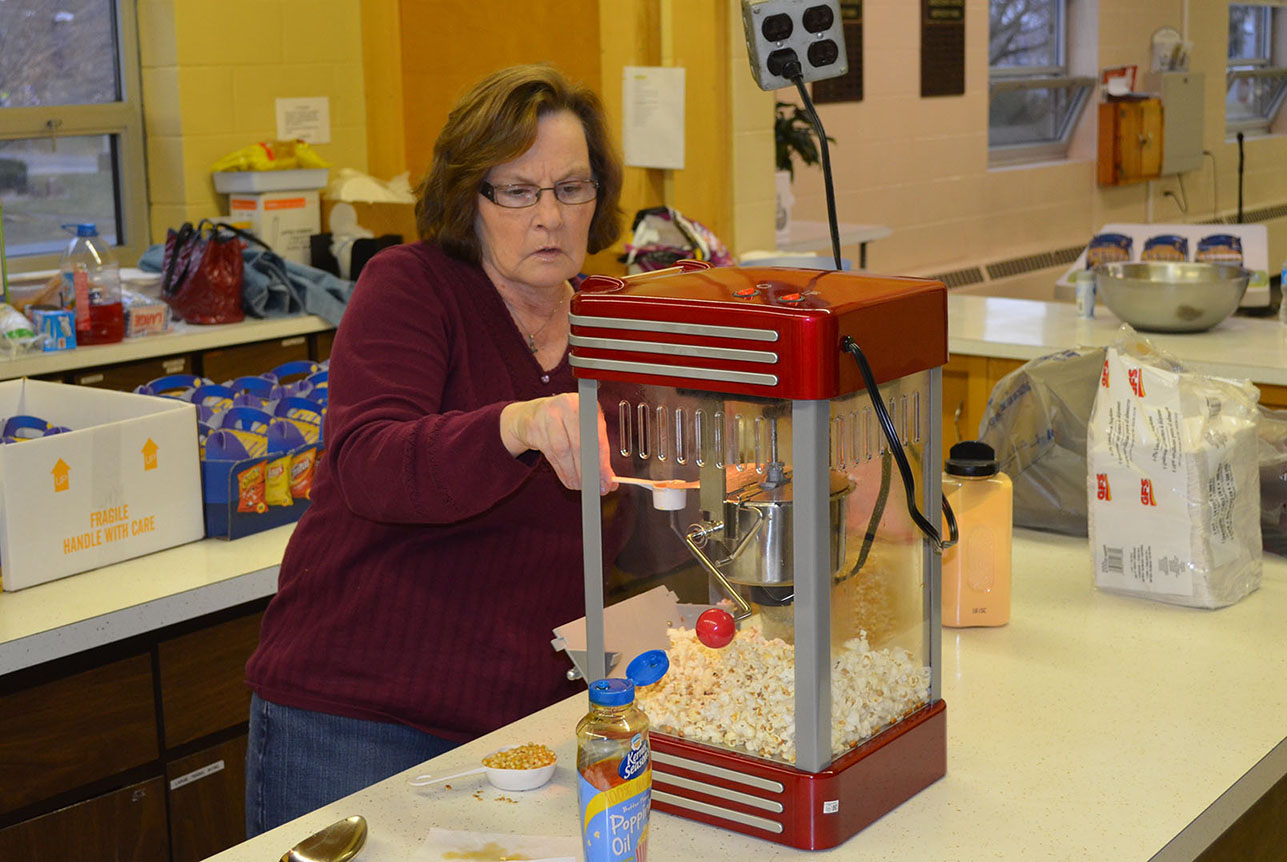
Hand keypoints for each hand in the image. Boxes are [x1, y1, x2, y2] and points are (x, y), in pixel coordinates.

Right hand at [499, 394, 616, 493]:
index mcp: (586, 405)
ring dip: (573, 473)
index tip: (606, 481)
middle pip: (580, 444)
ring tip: (579, 485)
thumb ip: (598, 453)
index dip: (603, 462)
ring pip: (563, 451)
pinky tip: (568, 479)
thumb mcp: (584, 431)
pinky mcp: (534, 427)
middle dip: (588, 471)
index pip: (598, 437)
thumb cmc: (564, 423)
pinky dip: (561, 471)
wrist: (531, 415)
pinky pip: (550, 454)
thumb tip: (609, 480)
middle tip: (593, 486)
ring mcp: (549, 415)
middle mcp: (568, 406)